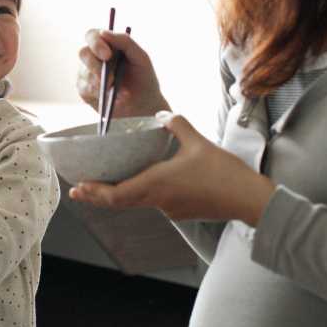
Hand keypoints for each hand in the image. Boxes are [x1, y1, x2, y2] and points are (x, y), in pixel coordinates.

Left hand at [69, 112, 275, 225]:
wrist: (248, 200)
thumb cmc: (224, 173)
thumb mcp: (198, 141)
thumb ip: (177, 125)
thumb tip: (162, 114)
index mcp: (157, 184)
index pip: (117, 195)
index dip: (95, 193)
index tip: (79, 188)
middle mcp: (159, 200)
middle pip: (120, 202)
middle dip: (97, 197)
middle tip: (78, 191)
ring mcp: (169, 209)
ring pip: (136, 203)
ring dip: (117, 195)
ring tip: (102, 185)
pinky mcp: (180, 212)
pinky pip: (153, 202)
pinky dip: (139, 194)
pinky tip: (140, 183)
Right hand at [76, 29, 170, 118]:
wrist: (143, 103)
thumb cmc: (143, 77)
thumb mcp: (140, 57)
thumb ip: (124, 42)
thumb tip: (103, 33)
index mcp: (106, 44)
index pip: (92, 35)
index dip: (96, 43)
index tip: (107, 55)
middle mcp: (93, 57)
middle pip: (83, 53)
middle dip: (96, 66)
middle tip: (111, 79)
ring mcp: (87, 73)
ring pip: (85, 73)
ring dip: (104, 84)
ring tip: (121, 92)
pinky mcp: (85, 90)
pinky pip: (86, 89)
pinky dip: (101, 94)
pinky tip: (114, 98)